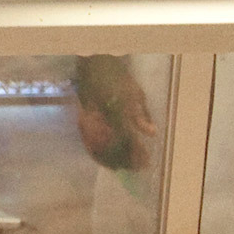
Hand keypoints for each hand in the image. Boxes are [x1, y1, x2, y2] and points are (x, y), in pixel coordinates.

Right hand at [74, 55, 158, 171]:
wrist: (92, 67)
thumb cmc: (117, 77)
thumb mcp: (135, 92)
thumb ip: (142, 114)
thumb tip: (152, 133)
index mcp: (116, 110)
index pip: (127, 138)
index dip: (137, 153)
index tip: (146, 162)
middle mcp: (100, 118)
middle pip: (113, 148)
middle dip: (126, 160)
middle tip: (138, 167)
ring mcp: (88, 122)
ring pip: (100, 149)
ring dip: (113, 161)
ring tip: (126, 167)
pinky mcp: (81, 124)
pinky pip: (89, 145)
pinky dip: (99, 156)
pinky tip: (108, 162)